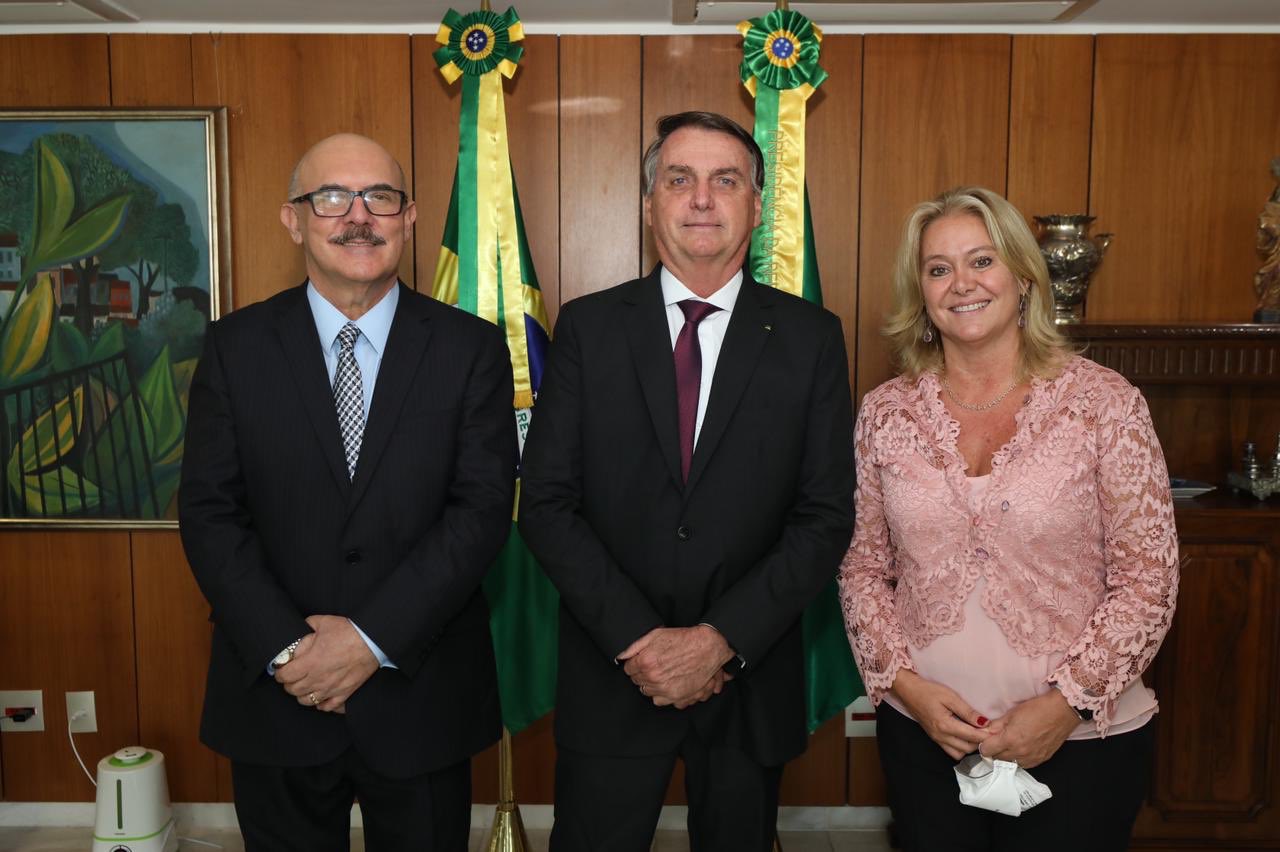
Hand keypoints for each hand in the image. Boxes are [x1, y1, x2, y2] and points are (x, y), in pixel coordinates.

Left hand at [274, 615, 378, 711]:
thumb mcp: (324, 622)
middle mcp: (318, 679)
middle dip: (288, 684)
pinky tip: (321, 697)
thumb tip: (300, 628)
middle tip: (291, 677)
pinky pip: (327, 707)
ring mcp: (331, 688)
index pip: (285, 676)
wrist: (373, 641)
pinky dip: (321, 704)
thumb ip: (308, 625)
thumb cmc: (349, 632)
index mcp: (310, 662)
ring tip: (304, 686)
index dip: (279, 674)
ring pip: (307, 701)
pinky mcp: (344, 693)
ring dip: (302, 694)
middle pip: (293, 690)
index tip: (281, 670)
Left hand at [619, 626, 734, 707]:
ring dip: (650, 684)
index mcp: (646, 661)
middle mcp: (653, 677)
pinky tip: (665, 683)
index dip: (634, 664)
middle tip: (652, 665)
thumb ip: (635, 646)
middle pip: (637, 681)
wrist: (707, 648)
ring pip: (646, 691)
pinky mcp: (675, 696)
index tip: (640, 662)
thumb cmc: (682, 639)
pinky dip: (660, 693)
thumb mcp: (656, 635)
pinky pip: (658, 701)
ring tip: (660, 673)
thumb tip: (621, 656)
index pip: (629, 669)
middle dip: (642, 673)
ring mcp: (664, 688)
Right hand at [890, 669, 990, 760]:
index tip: (997, 731)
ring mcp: (937, 739)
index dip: (986, 735)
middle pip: (967, 748)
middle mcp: (941, 736)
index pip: (972, 736)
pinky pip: (951, 751)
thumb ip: (967, 712)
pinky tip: (966, 737)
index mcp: (945, 725)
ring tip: (977, 734)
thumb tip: (984, 723)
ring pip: (959, 753)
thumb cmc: (929, 691)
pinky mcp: (935, 738)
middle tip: (990, 732)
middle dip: (980, 742)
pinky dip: (961, 747)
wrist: (909, 691)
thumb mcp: (950, 697)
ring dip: (970, 747)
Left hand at [980, 690, 1079, 768]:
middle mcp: (1020, 752)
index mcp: (1010, 739)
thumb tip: (985, 732)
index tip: (985, 740)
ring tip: (1009, 744)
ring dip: (1006, 756)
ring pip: (1010, 763)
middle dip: (994, 750)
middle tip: (996, 741)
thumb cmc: (1038, 709)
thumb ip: (996, 725)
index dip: (983, 745)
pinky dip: (1019, 759)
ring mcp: (1031, 758)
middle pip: (997, 759)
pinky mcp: (1041, 760)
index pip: (986, 750)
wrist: (1061, 712)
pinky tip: (1020, 748)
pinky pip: (1024, 765)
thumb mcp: (1011, 713)